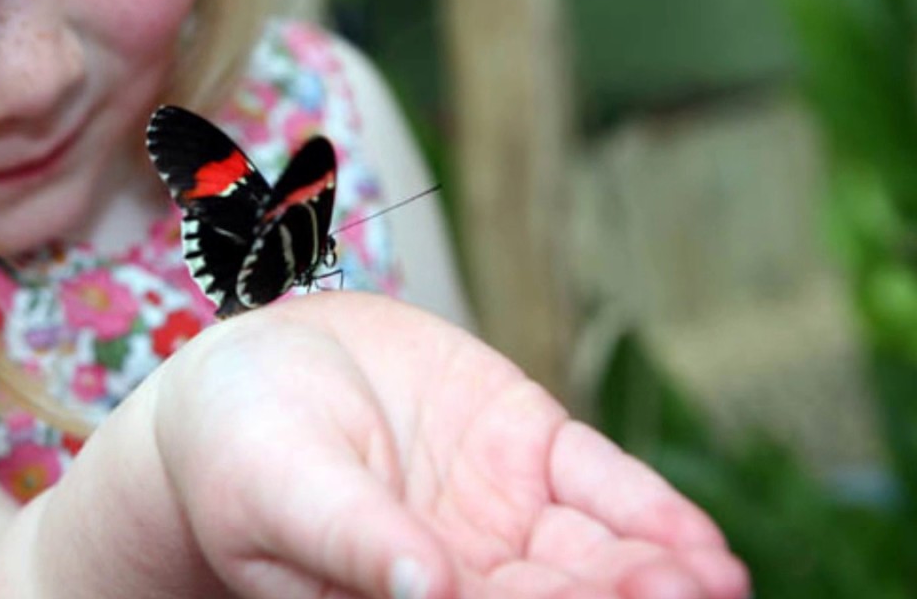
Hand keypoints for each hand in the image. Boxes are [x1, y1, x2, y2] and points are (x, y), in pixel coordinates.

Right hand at [153, 292, 748, 598]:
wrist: (255, 371)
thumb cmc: (237, 450)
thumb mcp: (280, 490)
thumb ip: (351, 537)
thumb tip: (423, 590)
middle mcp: (466, 579)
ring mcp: (505, 518)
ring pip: (597, 559)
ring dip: (655, 574)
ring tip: (710, 583)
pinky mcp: (530, 447)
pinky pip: (601, 484)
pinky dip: (650, 512)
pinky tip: (697, 543)